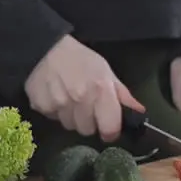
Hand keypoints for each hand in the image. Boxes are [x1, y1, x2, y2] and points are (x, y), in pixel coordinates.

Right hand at [24, 36, 144, 140]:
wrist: (45, 48)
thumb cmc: (80, 58)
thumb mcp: (105, 71)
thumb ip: (122, 94)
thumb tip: (139, 111)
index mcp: (101, 90)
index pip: (110, 128)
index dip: (110, 131)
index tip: (107, 128)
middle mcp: (81, 100)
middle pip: (87, 130)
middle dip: (88, 121)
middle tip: (84, 106)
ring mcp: (60, 104)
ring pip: (69, 126)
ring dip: (71, 117)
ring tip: (68, 99)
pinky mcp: (42, 106)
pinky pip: (53, 119)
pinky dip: (55, 111)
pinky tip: (55, 96)